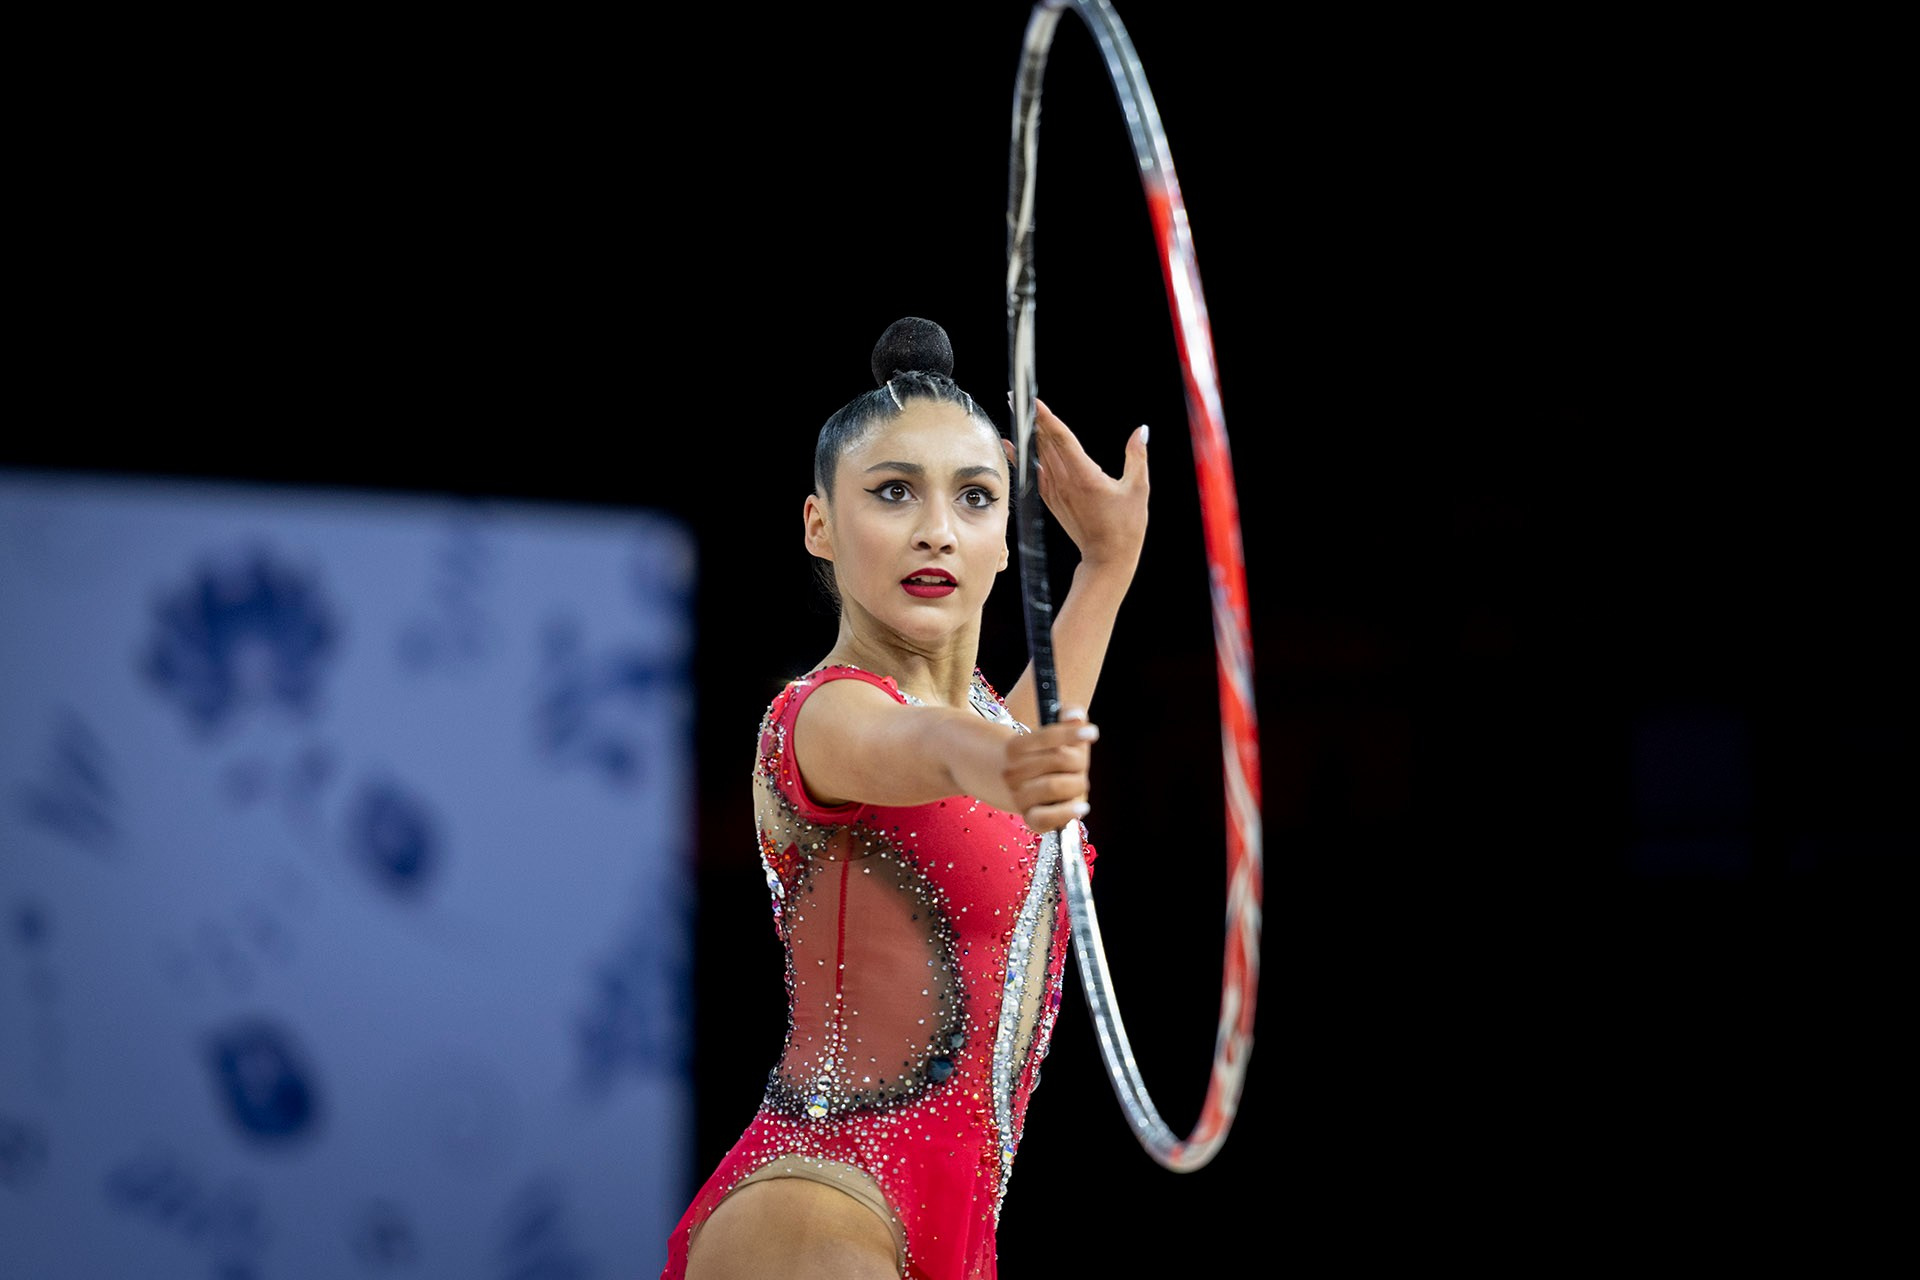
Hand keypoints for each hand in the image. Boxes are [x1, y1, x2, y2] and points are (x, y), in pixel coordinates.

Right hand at [1002, 707, 1098, 832]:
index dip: (1071, 733)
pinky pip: (1046, 819)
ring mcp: (1019, 797)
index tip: (1092, 732)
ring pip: (1055, 786)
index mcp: (1015, 748)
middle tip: (1080, 765)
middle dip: (1079, 761)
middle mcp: (1013, 773)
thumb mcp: (1053, 734)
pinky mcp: (1030, 818)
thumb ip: (1066, 718)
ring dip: (1076, 783)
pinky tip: (1083, 807)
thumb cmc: (1044, 757)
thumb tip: (1075, 715)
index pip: (1047, 736)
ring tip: (1077, 782)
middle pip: (1060, 759)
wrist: (1018, 786)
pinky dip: (1065, 813)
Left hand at [1006, 398, 1149, 571]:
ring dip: (1029, 434)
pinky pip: (1036, 472)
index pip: (1061, 439)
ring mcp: (1056, 492)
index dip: (1047, 418)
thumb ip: (1137, 456)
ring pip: (1039, 456)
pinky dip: (1026, 457)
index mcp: (1085, 476)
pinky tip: (1018, 446)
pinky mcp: (1053, 501)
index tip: (1034, 401)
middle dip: (1031, 419)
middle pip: (1045, 443)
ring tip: (1017, 414)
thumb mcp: (1138, 488)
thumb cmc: (1126, 526)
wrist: (1107, 558)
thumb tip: (1141, 430)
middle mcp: (1065, 482)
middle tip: (1017, 398)